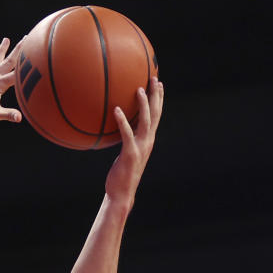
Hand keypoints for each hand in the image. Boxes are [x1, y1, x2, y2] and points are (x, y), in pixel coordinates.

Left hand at [105, 77, 164, 209]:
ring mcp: (140, 148)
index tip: (158, 84)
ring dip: (144, 105)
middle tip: (154, 78)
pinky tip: (116, 110)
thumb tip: (114, 130)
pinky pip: (127, 134)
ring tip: (139, 89)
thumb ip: (124, 141)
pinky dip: (122, 121)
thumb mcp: (124, 155)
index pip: (156, 116)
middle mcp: (147, 142)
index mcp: (147, 141)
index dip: (159, 99)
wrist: (121, 194)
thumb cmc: (120, 176)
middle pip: (156, 114)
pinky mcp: (130, 154)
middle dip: (156, 96)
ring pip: (146, 121)